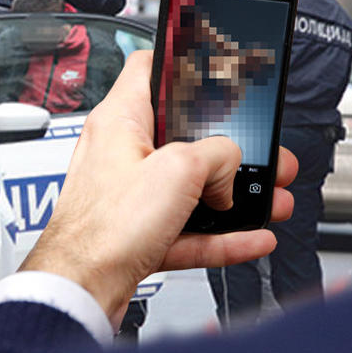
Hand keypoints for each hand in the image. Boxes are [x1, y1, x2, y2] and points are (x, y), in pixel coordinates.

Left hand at [20, 50, 296, 321]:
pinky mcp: (137, 234)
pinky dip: (221, 234)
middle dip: (231, 148)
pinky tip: (252, 238)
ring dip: (234, 196)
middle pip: (184, 136)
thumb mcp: (178, 171)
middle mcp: (122, 154)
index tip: (215, 66)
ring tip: (271, 199)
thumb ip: (217, 154)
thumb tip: (229, 166)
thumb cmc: (104, 228)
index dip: (184, 62)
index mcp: (121, 121)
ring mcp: (129, 195)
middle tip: (264, 155)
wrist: (80, 290)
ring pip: (191, 188)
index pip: (149, 69)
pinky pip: (187, 228)